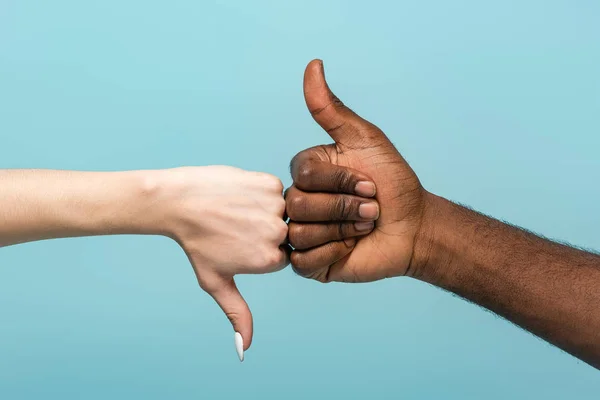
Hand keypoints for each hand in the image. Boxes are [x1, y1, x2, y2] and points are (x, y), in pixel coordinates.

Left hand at [158, 166, 288, 355]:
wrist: (179, 201)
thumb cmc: (196, 244)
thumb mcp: (216, 282)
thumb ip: (237, 315)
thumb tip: (245, 350)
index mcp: (270, 260)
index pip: (280, 258)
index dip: (258, 251)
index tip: (237, 244)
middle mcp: (278, 233)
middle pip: (284, 235)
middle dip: (263, 231)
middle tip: (234, 226)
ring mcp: (276, 206)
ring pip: (282, 211)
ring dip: (264, 210)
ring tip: (236, 210)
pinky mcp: (271, 183)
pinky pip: (277, 190)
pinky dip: (262, 191)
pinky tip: (239, 195)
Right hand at [286, 60, 427, 282]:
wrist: (414, 227)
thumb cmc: (393, 183)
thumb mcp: (365, 140)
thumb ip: (332, 109)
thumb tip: (313, 64)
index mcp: (308, 173)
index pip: (302, 174)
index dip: (339, 181)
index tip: (369, 184)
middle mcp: (300, 201)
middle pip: (298, 204)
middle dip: (345, 207)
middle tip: (372, 210)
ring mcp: (303, 233)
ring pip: (300, 233)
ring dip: (343, 230)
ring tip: (366, 227)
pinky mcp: (310, 264)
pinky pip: (303, 262)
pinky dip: (334, 252)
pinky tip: (352, 247)